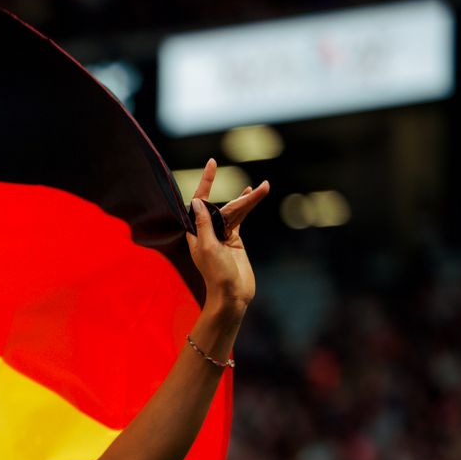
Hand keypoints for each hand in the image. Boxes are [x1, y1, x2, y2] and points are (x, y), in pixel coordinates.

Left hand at [184, 158, 267, 314]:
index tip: (213, 163)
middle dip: (239, 198)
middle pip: (223, 206)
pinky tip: (253, 195)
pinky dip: (248, 206)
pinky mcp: (234, 240)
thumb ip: (204, 225)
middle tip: (255, 188)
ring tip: (264, 187)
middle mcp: (207, 231)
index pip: (200, 202)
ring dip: (249, 200)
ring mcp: (222, 235)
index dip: (206, 182)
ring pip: (235, 211)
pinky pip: (241, 218)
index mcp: (196, 233)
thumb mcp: (209, 249)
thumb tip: (197, 201)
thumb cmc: (217, 275)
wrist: (232, 296)